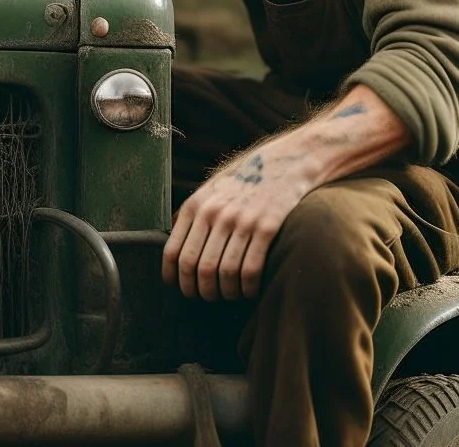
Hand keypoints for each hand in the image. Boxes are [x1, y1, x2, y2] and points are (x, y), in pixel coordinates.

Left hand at [162, 142, 310, 300]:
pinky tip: (249, 289)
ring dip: (225, 292)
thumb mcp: (212, 189)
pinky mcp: (266, 227)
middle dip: (200, 291)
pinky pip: (249, 270)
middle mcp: (215, 212)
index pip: (174, 252)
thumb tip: (172, 245)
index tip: (181, 289)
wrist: (286, 161)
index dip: (175, 278)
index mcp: (197, 204)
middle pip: (197, 267)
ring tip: (230, 294)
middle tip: (208, 297)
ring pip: (223, 273)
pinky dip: (247, 288)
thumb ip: (193, 214)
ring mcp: (241, 220)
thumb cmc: (246, 180)